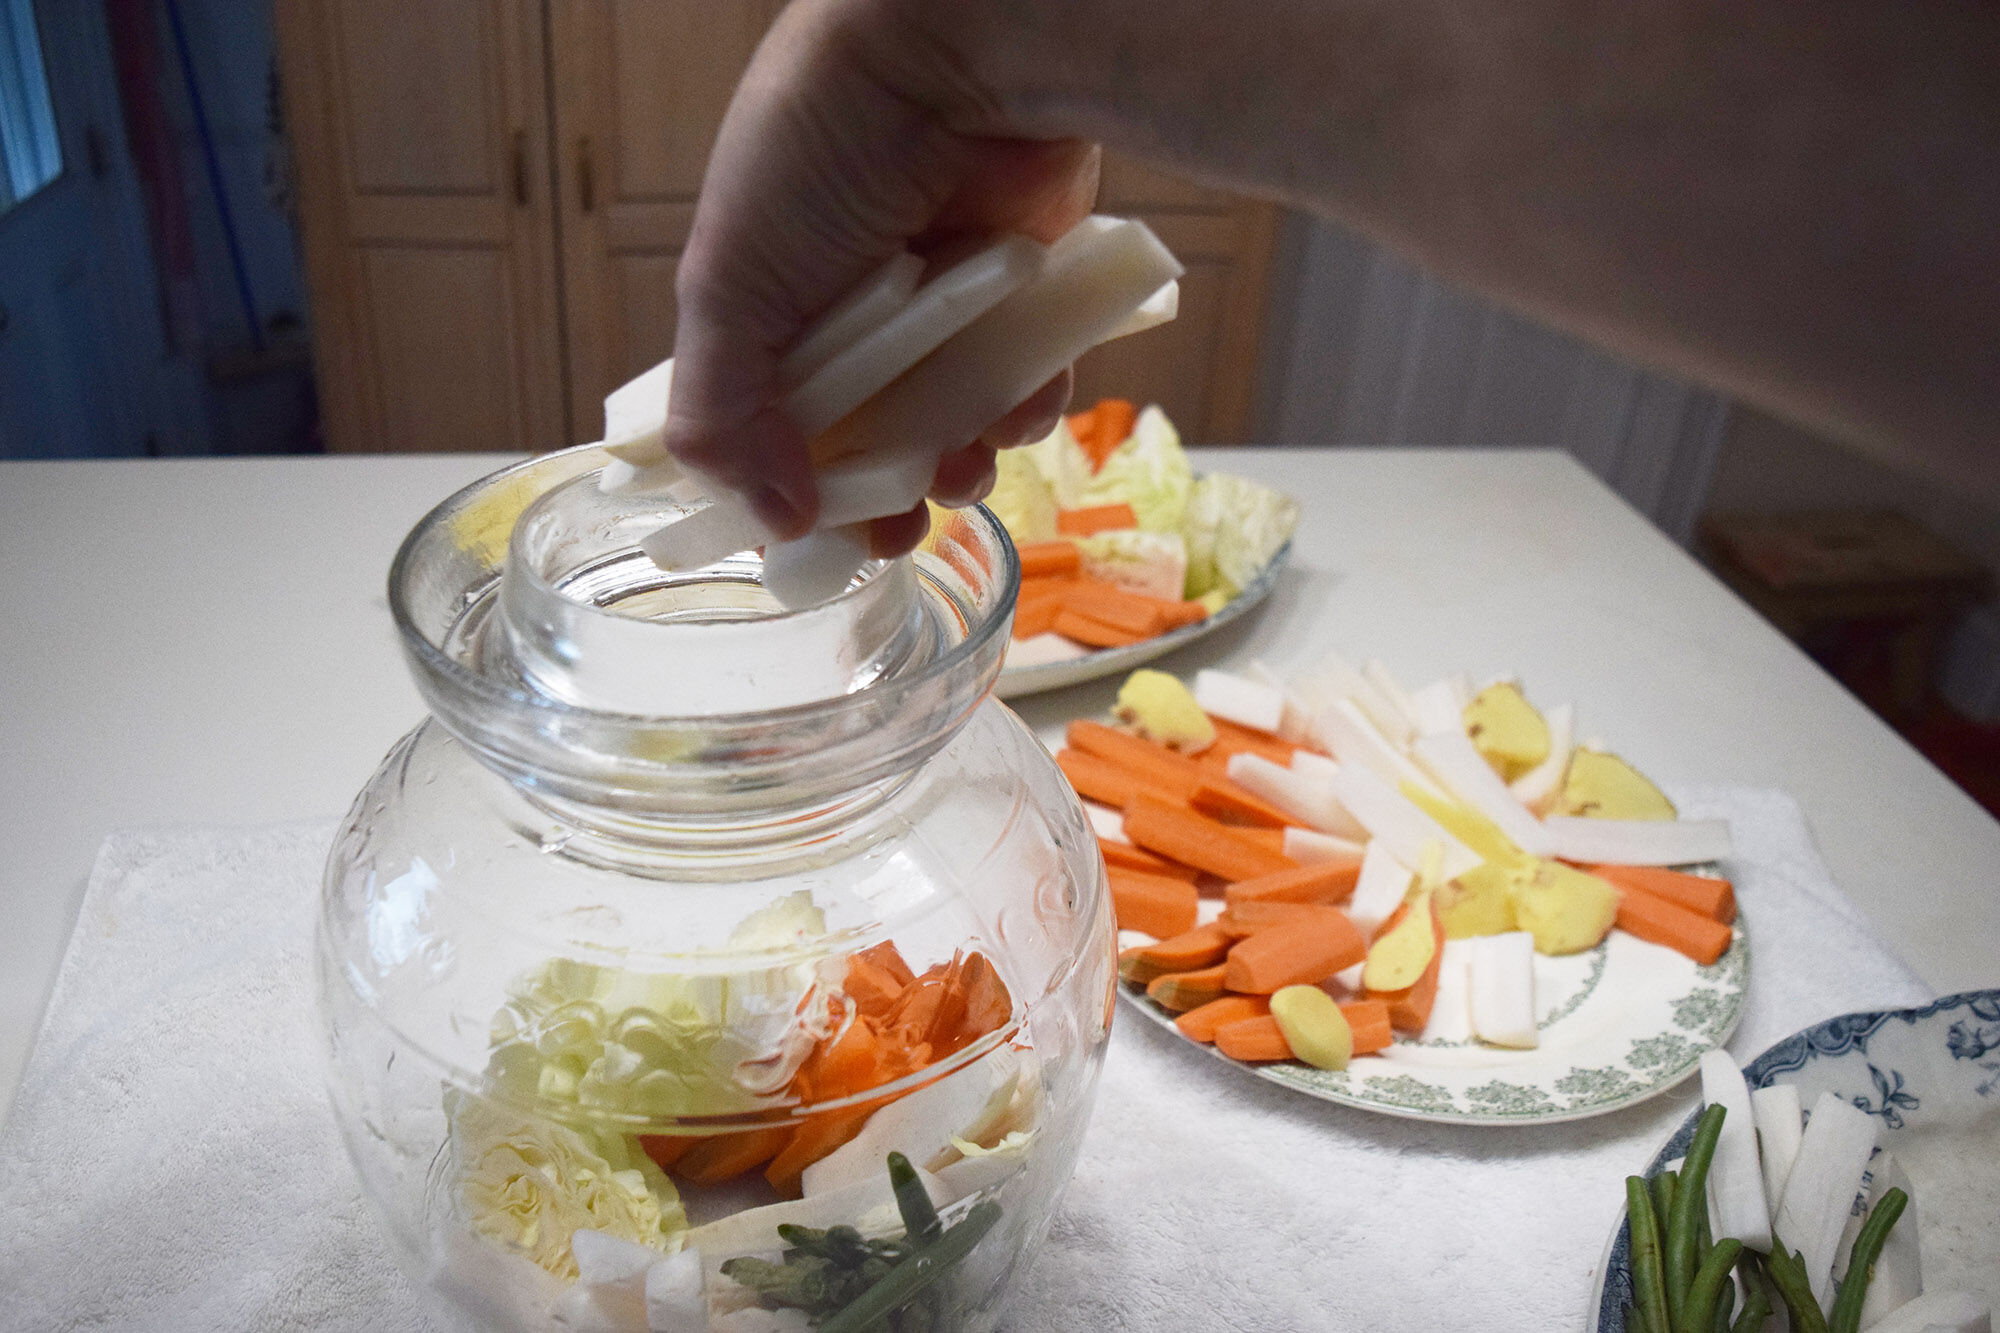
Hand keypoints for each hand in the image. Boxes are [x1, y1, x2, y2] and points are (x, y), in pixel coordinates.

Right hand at [662, 0, 1098, 556]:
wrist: (952, 55)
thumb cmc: (817, 149)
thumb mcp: (730, 286)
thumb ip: (724, 413)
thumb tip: (769, 520)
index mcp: (769, 310)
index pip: (769, 429)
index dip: (789, 493)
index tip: (814, 543)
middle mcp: (853, 313)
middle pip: (868, 442)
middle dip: (882, 497)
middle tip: (895, 531)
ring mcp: (940, 305)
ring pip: (952, 422)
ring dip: (957, 460)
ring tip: (959, 467)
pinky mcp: (1019, 292)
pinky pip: (1023, 378)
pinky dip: (1023, 403)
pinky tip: (1020, 402)